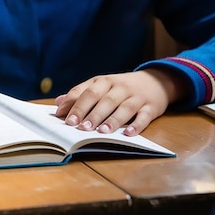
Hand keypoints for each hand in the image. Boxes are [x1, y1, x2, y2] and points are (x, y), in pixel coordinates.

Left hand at [54, 69, 186, 135]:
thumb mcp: (101, 85)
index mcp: (103, 81)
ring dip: (112, 120)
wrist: (156, 81)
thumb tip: (58, 104)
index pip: (86, 92)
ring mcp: (136, 96)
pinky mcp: (151, 107)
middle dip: (91, 114)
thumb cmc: (120, 87)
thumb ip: (80, 94)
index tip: (63, 118)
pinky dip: (137, 125)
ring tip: (101, 132)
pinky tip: (128, 133)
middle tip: (81, 127)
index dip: (74, 105)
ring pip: (123, 108)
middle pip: (103, 100)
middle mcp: (119, 87)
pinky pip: (144, 116)